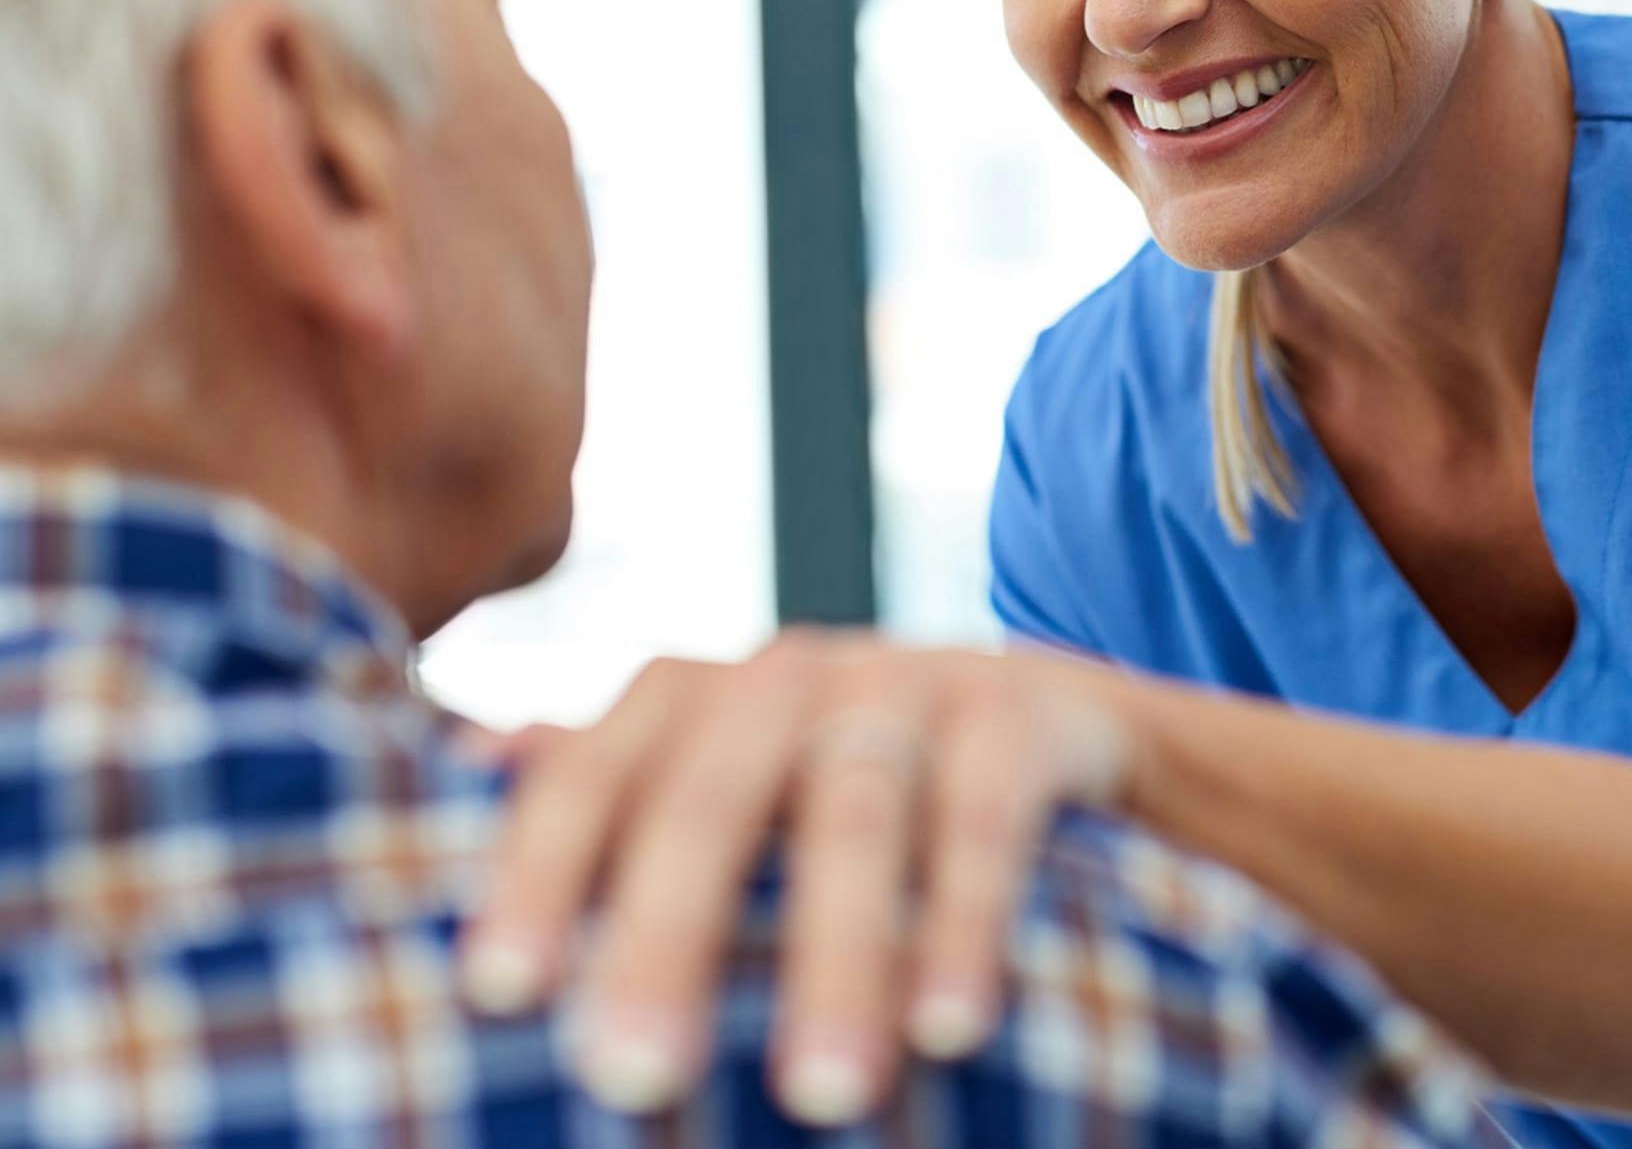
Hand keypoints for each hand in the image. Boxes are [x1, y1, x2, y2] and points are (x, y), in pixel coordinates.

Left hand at [455, 631, 1134, 1124]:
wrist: (1035, 724)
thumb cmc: (833, 787)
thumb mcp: (721, 786)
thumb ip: (608, 791)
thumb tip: (455, 777)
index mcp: (691, 701)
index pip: (592, 773)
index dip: (542, 870)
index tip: (496, 988)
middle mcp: (785, 676)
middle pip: (712, 793)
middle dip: (670, 932)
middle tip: (631, 1076)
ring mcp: (904, 680)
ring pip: (854, 806)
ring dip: (835, 951)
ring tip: (819, 1095)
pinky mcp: (1016, 710)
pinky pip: (986, 811)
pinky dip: (967, 914)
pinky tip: (953, 1025)